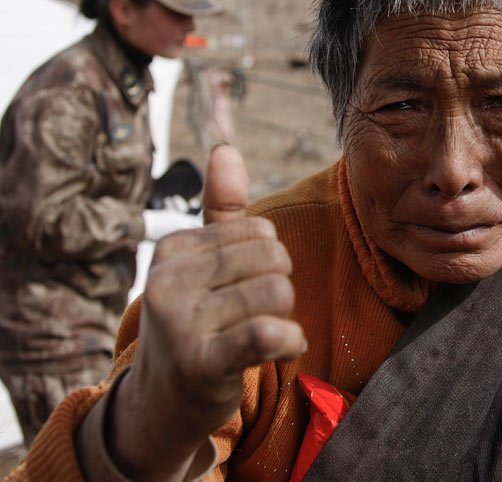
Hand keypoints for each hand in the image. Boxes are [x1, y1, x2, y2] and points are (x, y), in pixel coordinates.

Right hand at [110, 145, 305, 480]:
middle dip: (280, 287)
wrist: (161, 403)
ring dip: (285, 318)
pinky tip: (280, 349)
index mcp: (172, 248)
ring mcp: (179, 322)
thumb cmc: (193, 323)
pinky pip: (269, 332)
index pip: (259, 231)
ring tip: (260, 334)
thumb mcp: (201, 265)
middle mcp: (168, 279)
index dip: (269, 262)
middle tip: (255, 314)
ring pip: (278, 292)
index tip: (242, 289)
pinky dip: (290, 341)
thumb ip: (221, 210)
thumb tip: (226, 148)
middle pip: (273, 258)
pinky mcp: (200, 362)